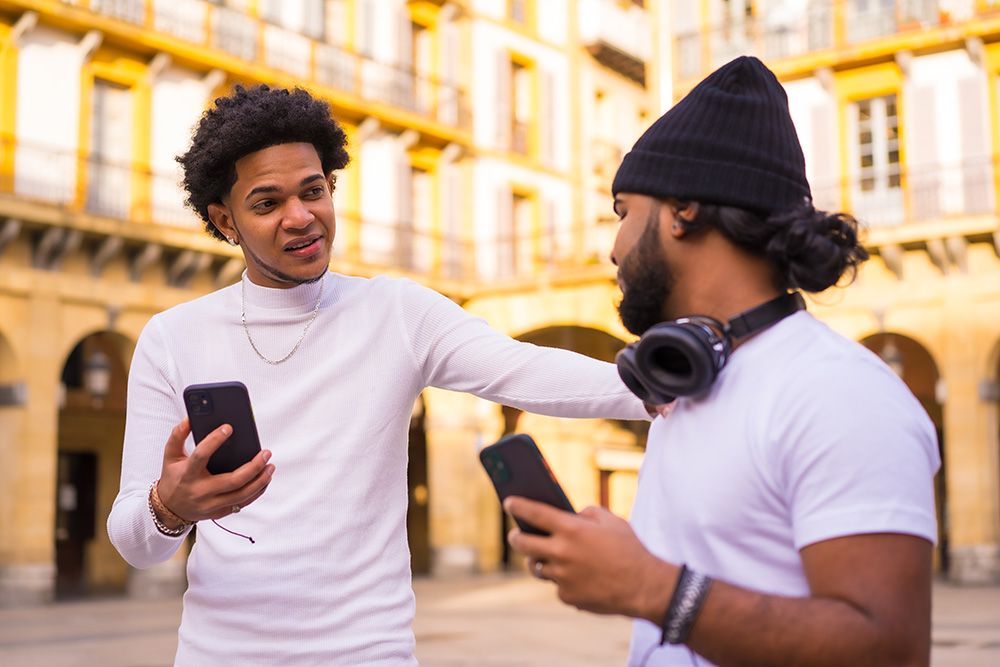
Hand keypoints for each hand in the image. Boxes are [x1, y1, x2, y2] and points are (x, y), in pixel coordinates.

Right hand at [154, 418, 274, 524]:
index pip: (201, 455)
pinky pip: (241, 504)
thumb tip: (190, 417)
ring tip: (270, 466)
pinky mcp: (218, 513)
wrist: (168, 509)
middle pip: (232, 481)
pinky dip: (256, 492)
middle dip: (253, 466)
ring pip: (241, 495)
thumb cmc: (173, 477)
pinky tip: (265, 479)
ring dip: (260, 481)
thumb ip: (178, 435)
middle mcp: (199, 491)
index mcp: (187, 474)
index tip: (229, 427)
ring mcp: (210, 505)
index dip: (214, 440)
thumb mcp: (170, 455)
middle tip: (266, 453)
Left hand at [504, 497, 675, 622]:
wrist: (644, 587)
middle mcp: (561, 552)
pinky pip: (558, 585)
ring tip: (543, 555)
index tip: (508, 502)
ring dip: (539, 560)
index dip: (518, 506)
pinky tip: (577, 577)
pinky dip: (564, 580)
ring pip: (538, 567)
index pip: (534, 513)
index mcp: (571, 529)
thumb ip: (587, 513)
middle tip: (515, 534)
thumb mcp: (611, 521)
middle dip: (516, 537)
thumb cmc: (629, 549)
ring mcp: (562, 577)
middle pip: (524, 544)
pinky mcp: (567, 596)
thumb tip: (571, 515)